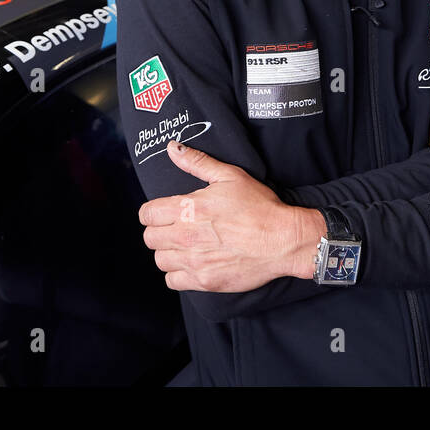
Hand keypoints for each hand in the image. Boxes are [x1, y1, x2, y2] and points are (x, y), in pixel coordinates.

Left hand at [137, 140, 317, 291]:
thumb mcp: (230, 176)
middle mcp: (185, 236)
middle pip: (150, 238)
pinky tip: (191, 264)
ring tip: (184, 247)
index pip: (147, 215)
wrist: (283, 240)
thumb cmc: (259, 206)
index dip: (153, 213)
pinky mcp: (204, 281)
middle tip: (176, 229)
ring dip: (168, 253)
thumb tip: (173, 148)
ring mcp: (194, 261)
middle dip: (160, 232)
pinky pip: (172, 281)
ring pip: (160, 260)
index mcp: (187, 208)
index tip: (163, 213)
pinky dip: (178, 274)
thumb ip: (197, 162)